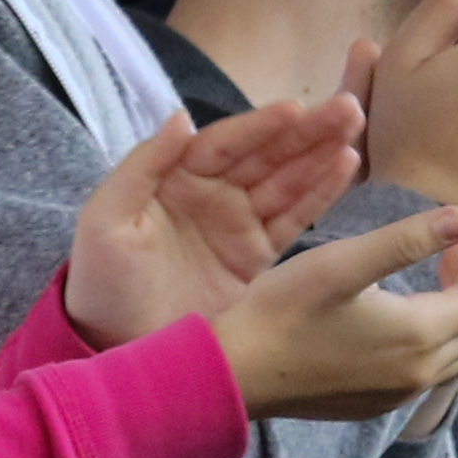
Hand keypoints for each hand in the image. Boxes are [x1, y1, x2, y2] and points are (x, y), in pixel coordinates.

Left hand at [64, 102, 367, 347]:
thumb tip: (182, 118)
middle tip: (349, 107)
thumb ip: (142, 166)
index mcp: (176, 178)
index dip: (261, 126)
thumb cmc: (101, 284)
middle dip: (306, 130)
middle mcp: (212, 194)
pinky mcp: (256, 258)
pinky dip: (321, 194)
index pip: (225, 143)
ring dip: (322, 153)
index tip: (296, 108)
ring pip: (287, 180)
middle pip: (266, 154)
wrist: (118, 350)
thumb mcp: (107, 220)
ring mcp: (237, 225)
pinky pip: (294, 219)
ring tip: (356, 128)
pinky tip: (347, 168)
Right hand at [211, 206, 457, 419]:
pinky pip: (431, 368)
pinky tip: (412, 311)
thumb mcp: (346, 261)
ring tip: (443, 268)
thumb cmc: (283, 310)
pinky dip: (439, 334)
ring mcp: (399, 394)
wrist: (236, 372)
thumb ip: (409, 239)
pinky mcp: (377, 402)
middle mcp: (420, 373)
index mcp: (421, 336)